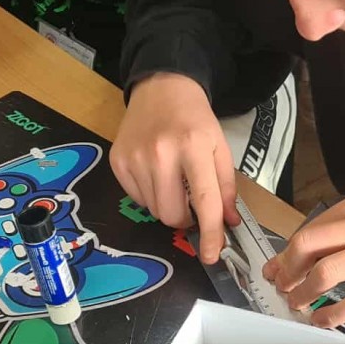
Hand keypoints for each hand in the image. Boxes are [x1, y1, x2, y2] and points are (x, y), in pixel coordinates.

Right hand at [110, 72, 239, 263]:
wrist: (160, 88)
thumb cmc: (195, 119)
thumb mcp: (220, 147)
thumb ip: (225, 187)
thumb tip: (227, 223)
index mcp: (193, 147)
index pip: (204, 201)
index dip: (210, 233)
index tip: (212, 255)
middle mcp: (160, 153)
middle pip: (172, 214)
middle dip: (185, 218)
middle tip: (191, 203)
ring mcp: (135, 158)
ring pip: (154, 210)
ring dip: (167, 205)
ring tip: (172, 180)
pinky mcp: (117, 161)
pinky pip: (137, 198)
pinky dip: (150, 195)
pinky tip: (154, 173)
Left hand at [263, 193, 344, 327]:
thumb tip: (306, 253)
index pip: (309, 230)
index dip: (286, 254)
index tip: (275, 269)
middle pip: (308, 247)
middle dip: (287, 271)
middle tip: (282, 287)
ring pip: (326, 274)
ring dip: (304, 293)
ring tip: (298, 304)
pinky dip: (333, 315)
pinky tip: (324, 321)